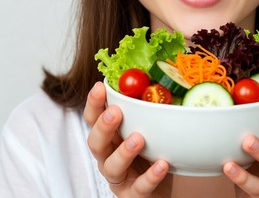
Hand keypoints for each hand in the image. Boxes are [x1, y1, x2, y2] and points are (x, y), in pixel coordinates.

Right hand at [83, 82, 170, 197]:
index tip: (100, 87)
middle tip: (115, 113)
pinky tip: (162, 164)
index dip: (94, 104)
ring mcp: (120, 178)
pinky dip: (150, 176)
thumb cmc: (151, 150)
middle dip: (103, 127)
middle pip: (95, 143)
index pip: (93, 118)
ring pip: (112, 167)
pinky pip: (140, 188)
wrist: (161, 186)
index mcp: (110, 136)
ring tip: (138, 139)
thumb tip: (155, 77)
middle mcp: (109, 156)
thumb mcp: (147, 126)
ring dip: (123, 152)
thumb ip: (145, 108)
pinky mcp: (133, 195)